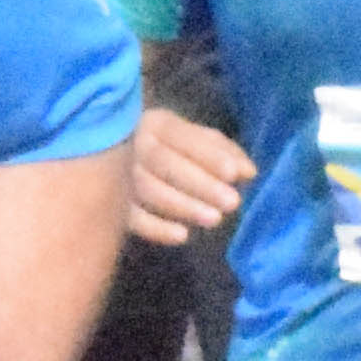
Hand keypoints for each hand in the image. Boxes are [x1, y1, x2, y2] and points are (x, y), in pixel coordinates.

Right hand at [125, 106, 254, 243]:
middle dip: (201, 183)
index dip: (209, 156)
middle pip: (164, 163)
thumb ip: (222, 152)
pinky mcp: (112, 204)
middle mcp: (132, 145)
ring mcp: (117, 175)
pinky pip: (131, 218)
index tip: (235, 175)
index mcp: (156, 124)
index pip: (183, 137)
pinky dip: (155, 228)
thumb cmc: (170, 149)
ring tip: (214, 219)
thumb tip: (248, 173)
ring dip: (182, 205)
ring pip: (148, 189)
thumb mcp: (195, 141)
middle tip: (232, 203)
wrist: (117, 161)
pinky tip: (182, 236)